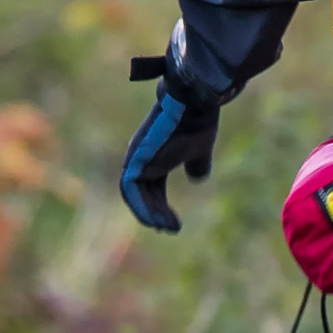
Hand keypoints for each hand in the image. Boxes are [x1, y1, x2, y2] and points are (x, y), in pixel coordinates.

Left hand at [120, 84, 220, 232]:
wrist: (193, 103)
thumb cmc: (197, 122)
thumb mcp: (200, 149)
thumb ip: (197, 164)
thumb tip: (198, 179)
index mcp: (154, 157)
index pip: (152, 187)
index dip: (161, 205)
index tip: (174, 222)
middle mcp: (140, 160)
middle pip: (143, 194)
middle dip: (156, 213)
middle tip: (172, 229)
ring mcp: (135, 160)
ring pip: (136, 196)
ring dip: (150, 214)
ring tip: (167, 228)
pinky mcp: (134, 161)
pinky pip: (131, 191)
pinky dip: (141, 207)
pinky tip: (156, 220)